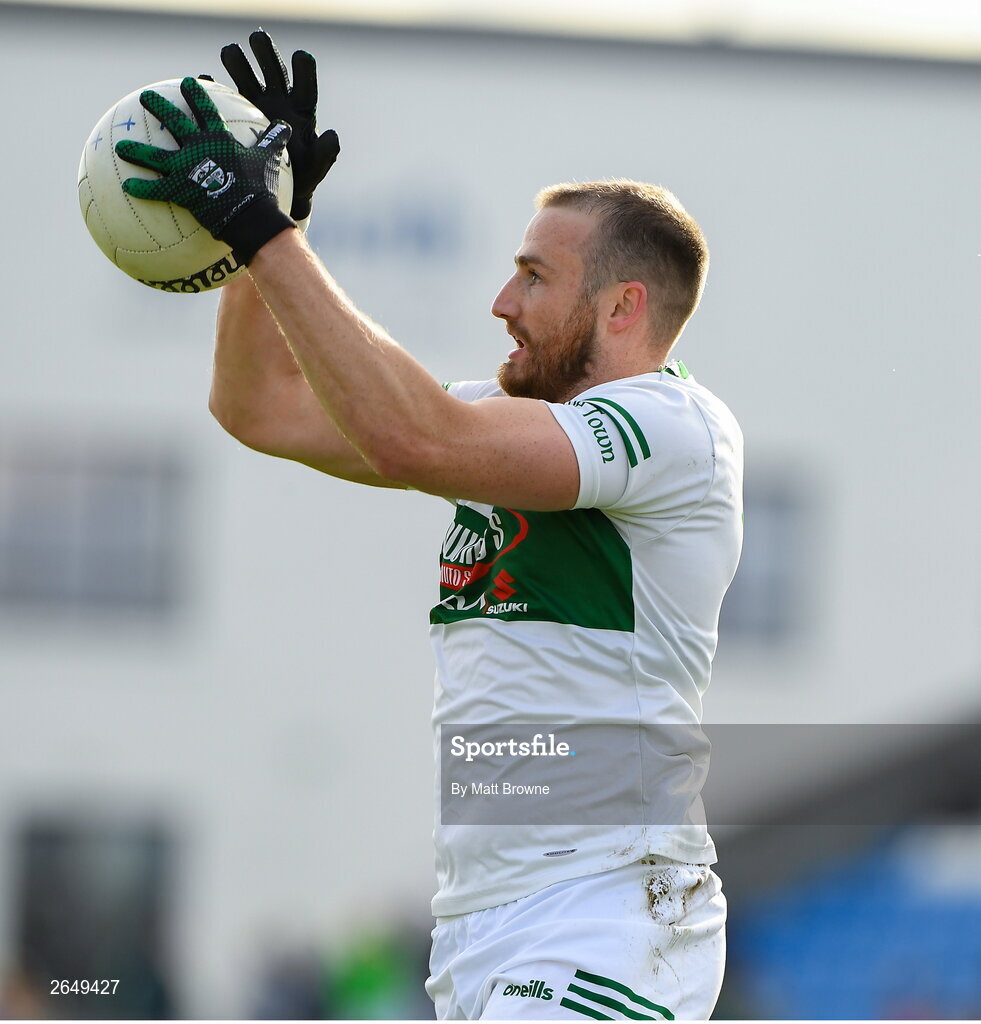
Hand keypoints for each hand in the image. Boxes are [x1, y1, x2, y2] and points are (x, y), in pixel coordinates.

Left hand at [115, 76, 294, 264]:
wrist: (249, 215)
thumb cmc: (260, 189)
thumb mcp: (268, 161)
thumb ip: (272, 142)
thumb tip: (284, 126)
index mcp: (218, 138)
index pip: (204, 109)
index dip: (195, 94)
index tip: (187, 83)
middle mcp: (197, 148)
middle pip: (172, 122)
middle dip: (158, 107)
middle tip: (145, 97)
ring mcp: (184, 168)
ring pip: (154, 156)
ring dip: (136, 151)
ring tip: (120, 147)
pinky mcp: (178, 190)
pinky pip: (154, 189)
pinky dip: (141, 188)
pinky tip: (127, 186)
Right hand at [221, 29, 339, 220]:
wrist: (275, 189)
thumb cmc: (300, 177)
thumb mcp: (316, 168)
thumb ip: (326, 153)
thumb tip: (332, 136)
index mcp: (301, 108)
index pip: (305, 84)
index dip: (304, 70)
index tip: (301, 56)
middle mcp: (278, 100)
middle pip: (272, 70)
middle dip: (266, 52)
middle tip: (257, 38)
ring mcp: (255, 104)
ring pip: (246, 77)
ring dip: (238, 62)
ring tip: (229, 51)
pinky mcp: (235, 113)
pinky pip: (222, 97)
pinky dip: (213, 88)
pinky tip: (205, 79)